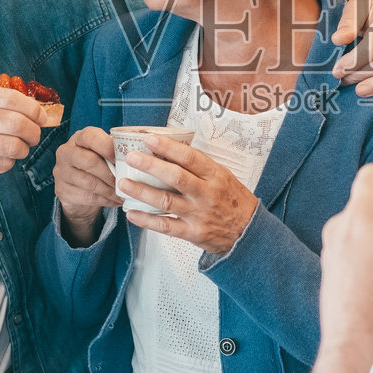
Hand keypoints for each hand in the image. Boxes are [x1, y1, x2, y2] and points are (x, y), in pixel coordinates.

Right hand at [0, 84, 43, 189]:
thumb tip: (25, 107)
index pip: (12, 99)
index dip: (33, 109)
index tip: (42, 116)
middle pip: (17, 123)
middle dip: (34, 132)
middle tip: (35, 136)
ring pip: (13, 146)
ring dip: (23, 149)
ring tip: (19, 149)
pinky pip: (1, 165)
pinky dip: (8, 163)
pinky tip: (2, 160)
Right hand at [55, 127, 117, 245]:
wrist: (78, 188)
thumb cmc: (98, 165)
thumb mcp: (104, 153)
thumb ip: (117, 150)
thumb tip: (145, 152)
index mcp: (80, 138)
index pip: (91, 137)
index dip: (109, 147)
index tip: (125, 158)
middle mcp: (66, 152)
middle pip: (90, 161)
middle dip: (112, 174)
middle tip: (127, 181)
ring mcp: (61, 172)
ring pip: (89, 182)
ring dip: (111, 190)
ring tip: (125, 194)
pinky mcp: (62, 190)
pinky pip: (87, 197)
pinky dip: (106, 200)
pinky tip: (116, 200)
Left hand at [119, 134, 259, 255]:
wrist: (248, 233)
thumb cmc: (234, 202)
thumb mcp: (223, 177)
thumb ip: (200, 167)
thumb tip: (170, 151)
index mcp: (215, 176)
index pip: (190, 158)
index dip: (168, 147)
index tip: (150, 139)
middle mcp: (206, 194)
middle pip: (175, 177)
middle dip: (150, 166)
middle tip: (131, 158)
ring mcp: (198, 215)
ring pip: (166, 201)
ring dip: (142, 192)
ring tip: (124, 184)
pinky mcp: (192, 233)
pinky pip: (166, 226)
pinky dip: (147, 220)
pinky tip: (132, 213)